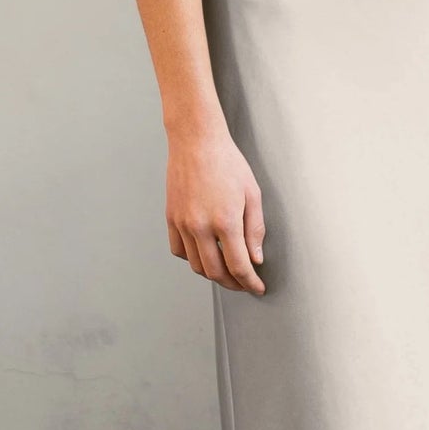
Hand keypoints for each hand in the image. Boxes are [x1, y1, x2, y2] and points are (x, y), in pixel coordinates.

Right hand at [166, 124, 266, 294]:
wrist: (196, 141)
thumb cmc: (227, 162)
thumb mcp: (253, 194)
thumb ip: (255, 230)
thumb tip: (255, 258)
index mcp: (225, 221)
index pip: (239, 266)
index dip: (250, 282)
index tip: (257, 288)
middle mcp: (200, 226)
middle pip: (215, 272)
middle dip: (233, 283)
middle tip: (244, 283)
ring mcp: (182, 223)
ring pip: (196, 265)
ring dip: (213, 274)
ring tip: (227, 271)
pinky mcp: (171, 218)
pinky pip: (179, 250)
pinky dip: (193, 259)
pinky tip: (205, 254)